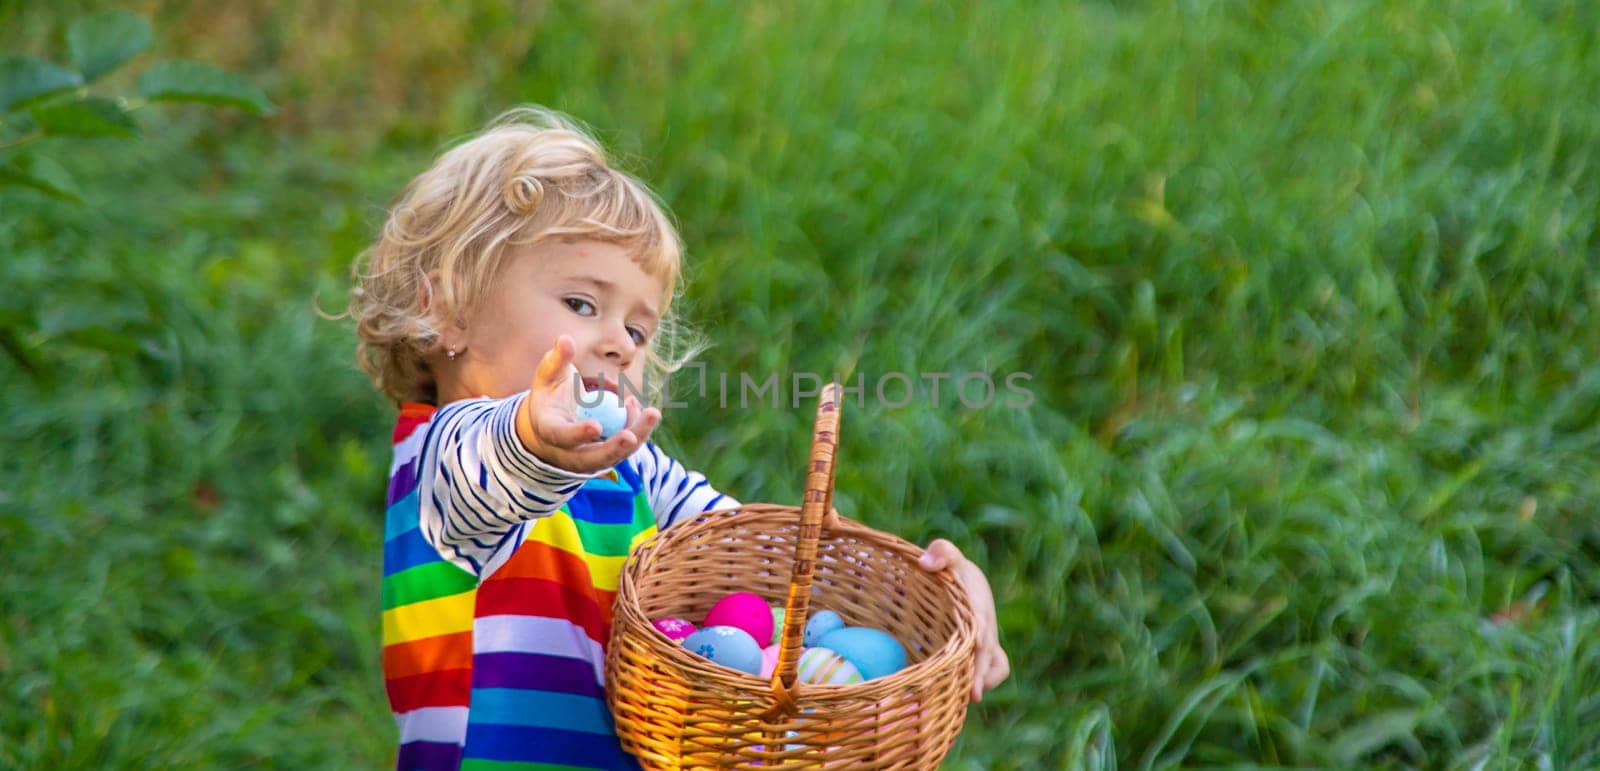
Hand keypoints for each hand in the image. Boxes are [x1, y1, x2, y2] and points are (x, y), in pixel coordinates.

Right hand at [515, 335, 660, 472]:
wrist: (550, 422)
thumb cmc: (549, 394)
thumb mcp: (547, 376)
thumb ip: (557, 359)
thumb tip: (565, 338)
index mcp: (549, 429)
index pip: (562, 436)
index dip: (578, 433)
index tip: (596, 427)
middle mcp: (567, 451)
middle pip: (593, 457)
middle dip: (614, 448)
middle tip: (632, 435)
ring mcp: (588, 457)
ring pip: (614, 456)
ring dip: (636, 437)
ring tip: (651, 413)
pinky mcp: (605, 455)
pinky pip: (624, 447)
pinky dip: (635, 429)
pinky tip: (637, 407)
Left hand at [919, 539, 1009, 701]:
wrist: (960, 583)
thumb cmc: (950, 569)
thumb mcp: (947, 554)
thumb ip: (941, 552)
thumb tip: (926, 563)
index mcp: (979, 601)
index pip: (981, 619)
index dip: (980, 634)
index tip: (977, 645)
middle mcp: (987, 624)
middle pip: (989, 650)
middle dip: (982, 670)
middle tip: (974, 694)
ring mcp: (987, 641)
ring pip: (996, 665)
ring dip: (985, 680)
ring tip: (968, 698)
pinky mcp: (981, 654)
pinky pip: (993, 670)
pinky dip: (983, 682)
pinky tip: (962, 695)